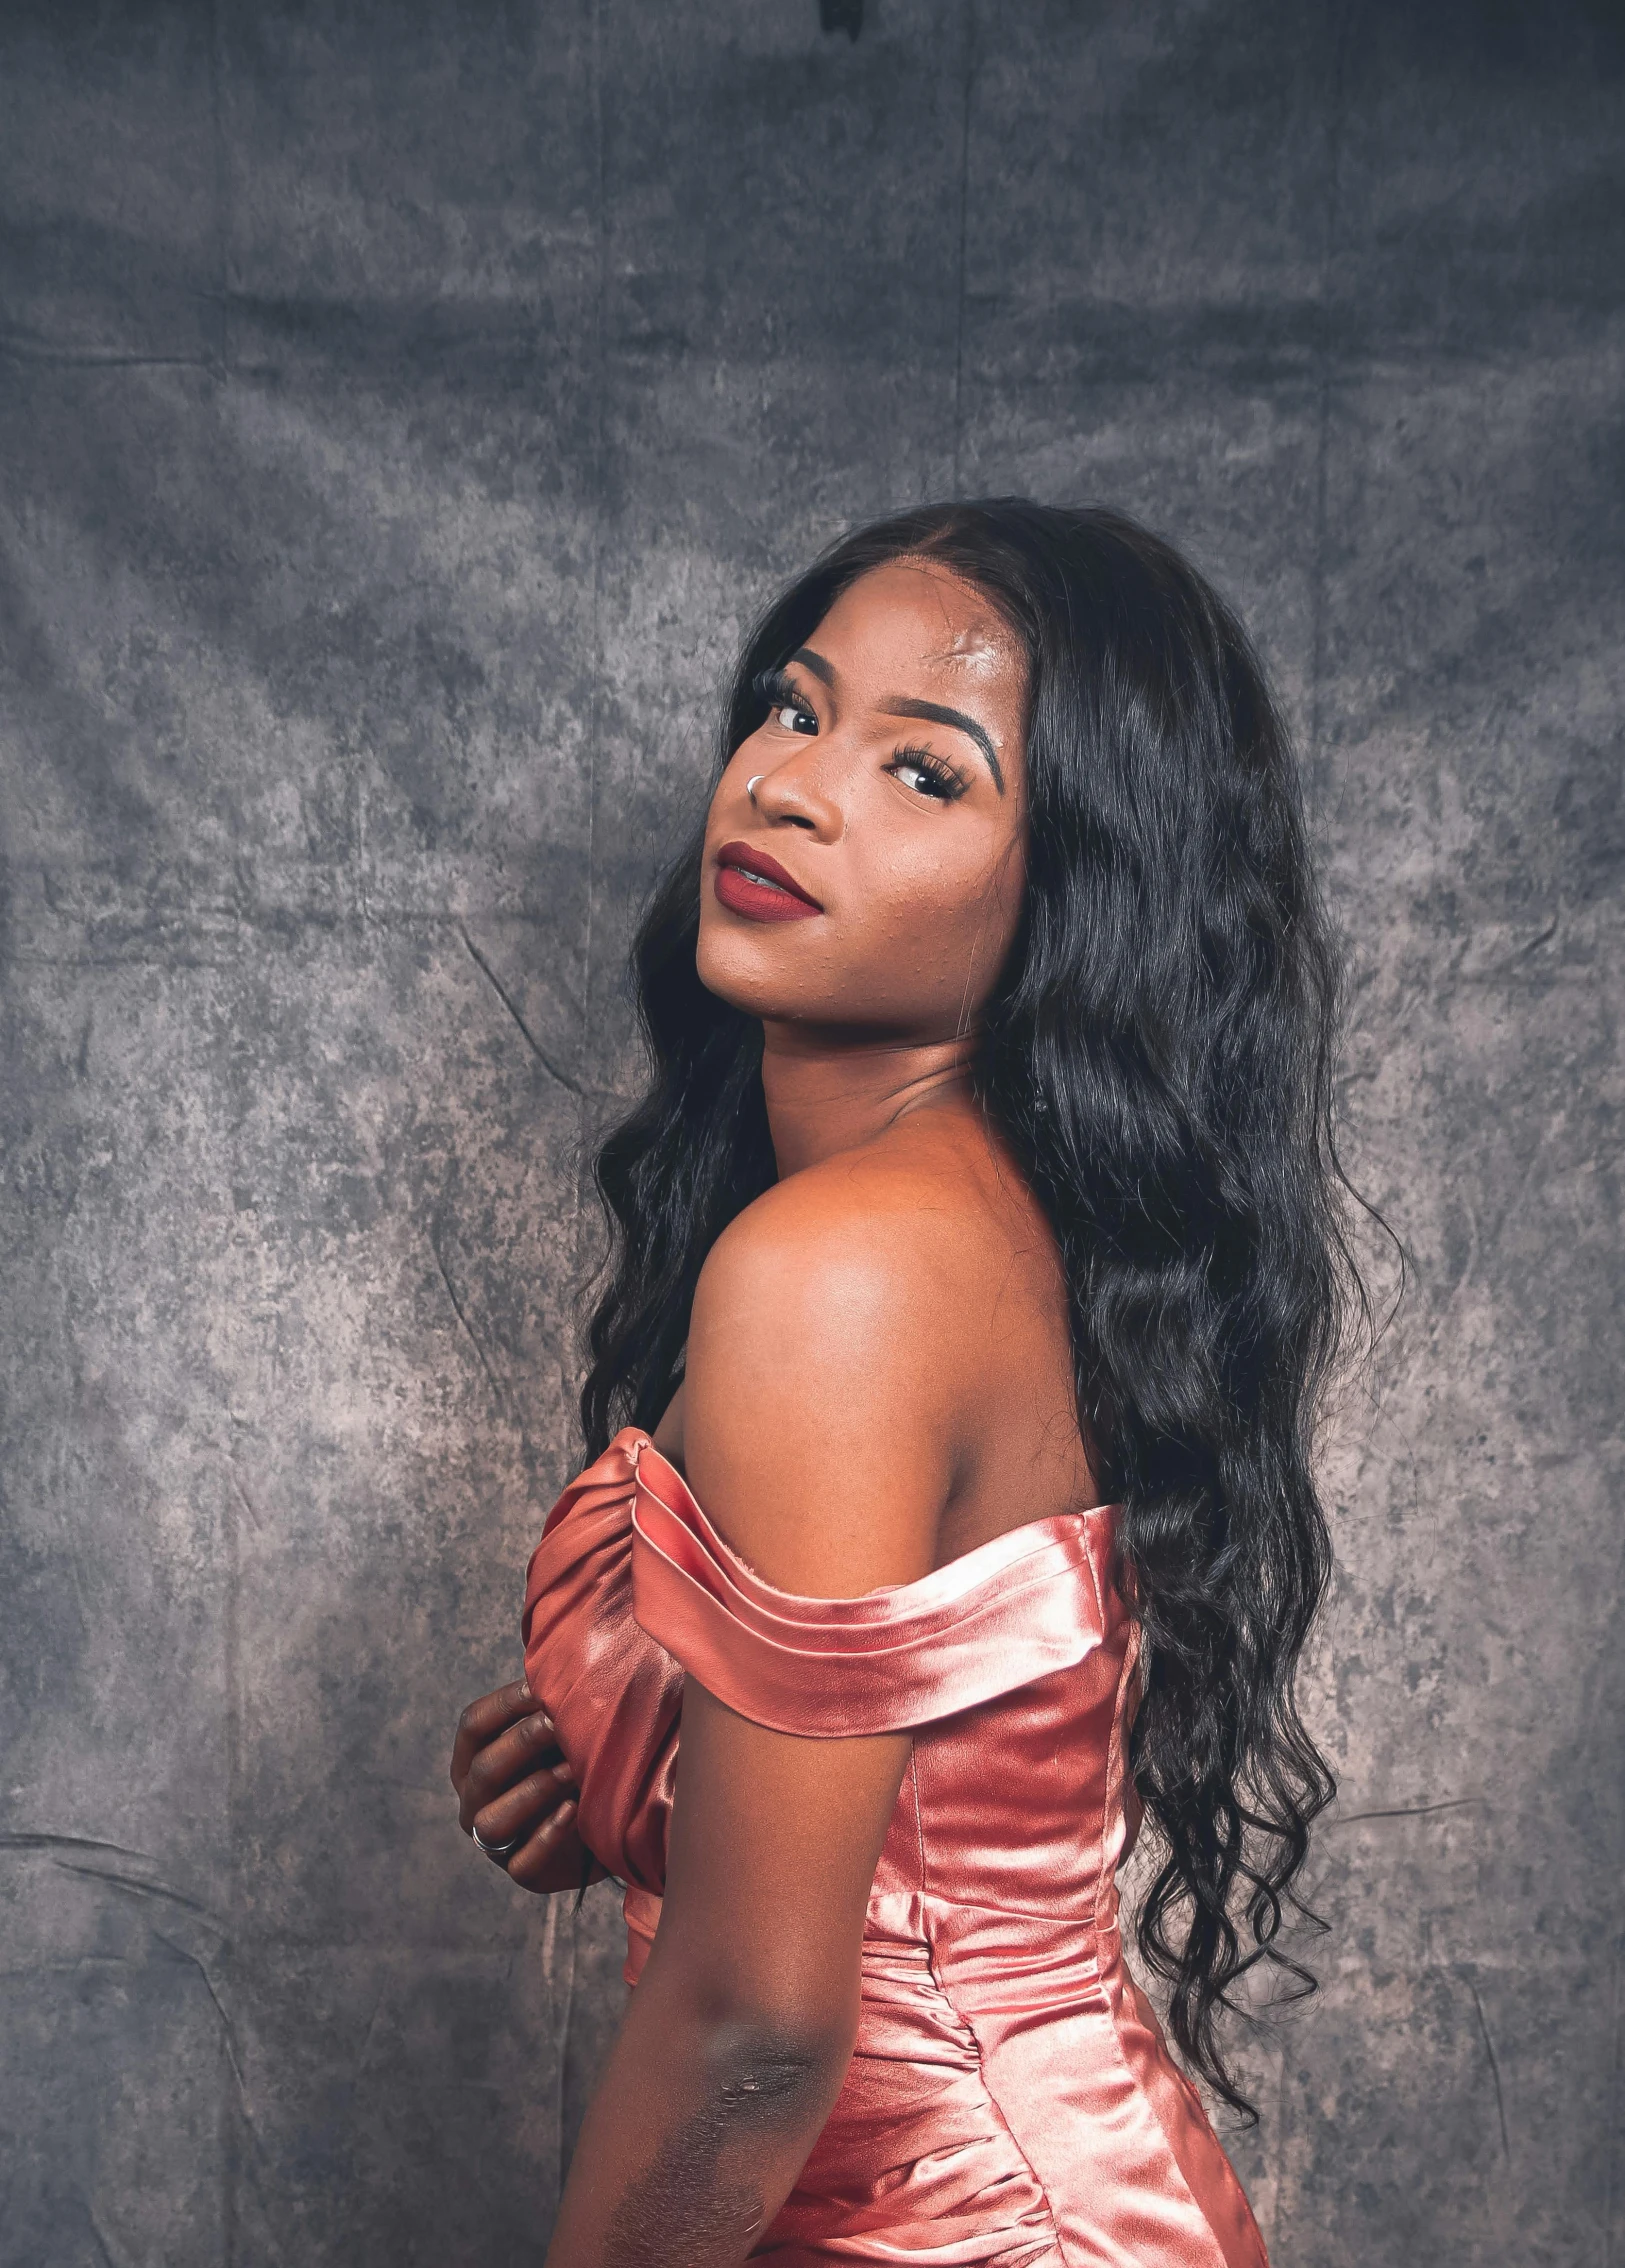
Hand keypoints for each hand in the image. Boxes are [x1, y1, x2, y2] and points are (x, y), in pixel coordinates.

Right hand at [450, 1677, 606, 1893]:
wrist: (603, 1820)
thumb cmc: (573, 1761)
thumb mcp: (559, 1728)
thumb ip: (553, 1698)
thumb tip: (566, 1651)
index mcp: (474, 1758)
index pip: (473, 1725)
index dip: (504, 1705)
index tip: (542, 1688)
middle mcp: (474, 1800)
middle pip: (483, 1769)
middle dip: (523, 1742)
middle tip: (560, 1723)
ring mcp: (493, 1841)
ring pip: (492, 1821)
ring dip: (533, 1791)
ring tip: (572, 1770)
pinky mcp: (522, 1872)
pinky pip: (523, 1861)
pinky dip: (548, 1835)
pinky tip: (574, 1811)